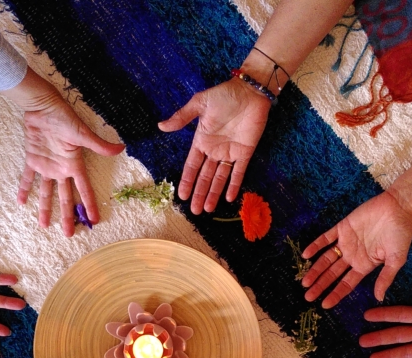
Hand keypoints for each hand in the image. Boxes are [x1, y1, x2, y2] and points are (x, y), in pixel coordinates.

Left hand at [8, 71, 123, 235]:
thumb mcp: (82, 133)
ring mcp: (47, 165)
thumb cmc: (64, 118)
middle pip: (66, 197)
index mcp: (74, 165)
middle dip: (67, 216)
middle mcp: (62, 169)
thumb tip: (121, 148)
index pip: (84, 189)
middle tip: (68, 234)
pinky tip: (22, 202)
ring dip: (45, 208)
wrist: (42, 106)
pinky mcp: (33, 159)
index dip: (89, 205)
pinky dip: (25, 188)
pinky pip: (28, 177)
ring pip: (47, 193)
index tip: (94, 220)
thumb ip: (99, 144)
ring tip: (44, 226)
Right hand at [158, 80, 269, 213]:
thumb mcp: (200, 104)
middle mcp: (214, 150)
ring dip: (213, 194)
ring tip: (208, 210)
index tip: (181, 196)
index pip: (192, 166)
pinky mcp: (245, 152)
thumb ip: (182, 117)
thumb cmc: (224, 95)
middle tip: (195, 212)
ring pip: (219, 178)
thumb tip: (161, 126)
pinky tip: (228, 198)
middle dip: (199, 194)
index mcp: (202, 140)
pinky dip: (234, 185)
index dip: (187, 181)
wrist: (250, 91)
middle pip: (205, 177)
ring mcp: (230, 153)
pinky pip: (239, 172)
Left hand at [301, 191, 411, 308]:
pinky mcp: (343, 227)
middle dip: (320, 286)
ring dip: (315, 270)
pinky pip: (326, 238)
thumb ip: (385, 278)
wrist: (399, 207)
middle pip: (333, 274)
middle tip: (308, 297)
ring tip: (304, 282)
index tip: (324, 305)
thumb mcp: (396, 260)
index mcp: (364, 265)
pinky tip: (306, 255)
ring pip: (326, 259)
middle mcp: (353, 256)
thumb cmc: (401, 234)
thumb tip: (379, 298)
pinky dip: (315, 246)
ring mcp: (346, 242)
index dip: (335, 294)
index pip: (346, 284)